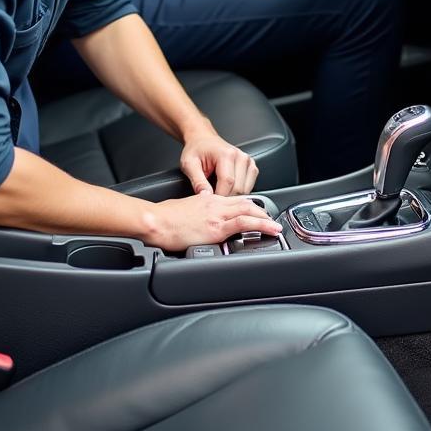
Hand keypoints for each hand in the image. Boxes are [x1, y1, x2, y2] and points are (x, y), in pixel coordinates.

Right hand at [146, 192, 279, 250]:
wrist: (155, 220)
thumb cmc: (163, 218)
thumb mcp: (185, 209)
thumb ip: (197, 211)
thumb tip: (201, 218)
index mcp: (208, 199)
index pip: (234, 199)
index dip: (249, 206)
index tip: (257, 212)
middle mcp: (215, 204)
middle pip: (245, 204)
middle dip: (261, 211)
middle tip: (271, 220)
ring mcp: (217, 216)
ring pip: (249, 211)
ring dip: (265, 218)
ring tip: (275, 226)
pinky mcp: (215, 228)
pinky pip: (243, 224)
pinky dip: (259, 225)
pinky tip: (268, 231)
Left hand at [180, 128, 258, 195]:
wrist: (203, 139)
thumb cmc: (196, 150)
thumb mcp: (189, 164)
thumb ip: (198, 181)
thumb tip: (206, 196)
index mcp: (226, 154)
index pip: (228, 182)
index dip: (218, 195)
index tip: (209, 200)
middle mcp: (240, 157)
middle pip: (239, 188)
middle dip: (225, 197)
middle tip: (212, 194)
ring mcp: (248, 161)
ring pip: (246, 189)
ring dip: (233, 195)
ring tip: (219, 189)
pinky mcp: (251, 166)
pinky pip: (250, 186)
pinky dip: (239, 191)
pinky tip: (228, 188)